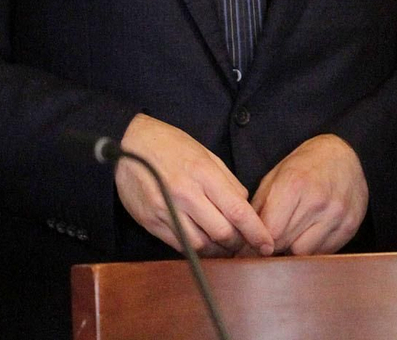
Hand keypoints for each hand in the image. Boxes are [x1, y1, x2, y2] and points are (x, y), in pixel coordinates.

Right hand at [115, 114, 273, 256]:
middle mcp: (185, 194)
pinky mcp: (150, 222)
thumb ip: (228, 182)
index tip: (267, 244)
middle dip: (238, 243)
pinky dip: (194, 249)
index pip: (237, 210)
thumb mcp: (206, 155)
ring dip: (217, 250)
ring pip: (200, 244)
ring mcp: (166, 210)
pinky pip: (178, 245)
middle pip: (221, 232)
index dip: (255, 232)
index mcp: (204, 174)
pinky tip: (202, 244)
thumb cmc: (172, 146)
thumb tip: (245, 206)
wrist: (129, 144)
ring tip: (224, 247)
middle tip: (245, 245)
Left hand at [251, 134, 368, 255]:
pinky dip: (314, 247)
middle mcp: (318, 200)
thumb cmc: (304, 166)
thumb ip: (259, 210)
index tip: (254, 244)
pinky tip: (313, 231)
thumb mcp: (274, 178)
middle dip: (275, 244)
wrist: (344, 154)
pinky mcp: (350, 225)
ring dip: (295, 247)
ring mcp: (337, 214)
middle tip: (274, 237)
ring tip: (295, 232)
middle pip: (285, 243)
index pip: (269, 232)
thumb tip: (244, 243)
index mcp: (294, 184)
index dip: (258, 241)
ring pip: (304, 252)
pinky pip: (324, 251)